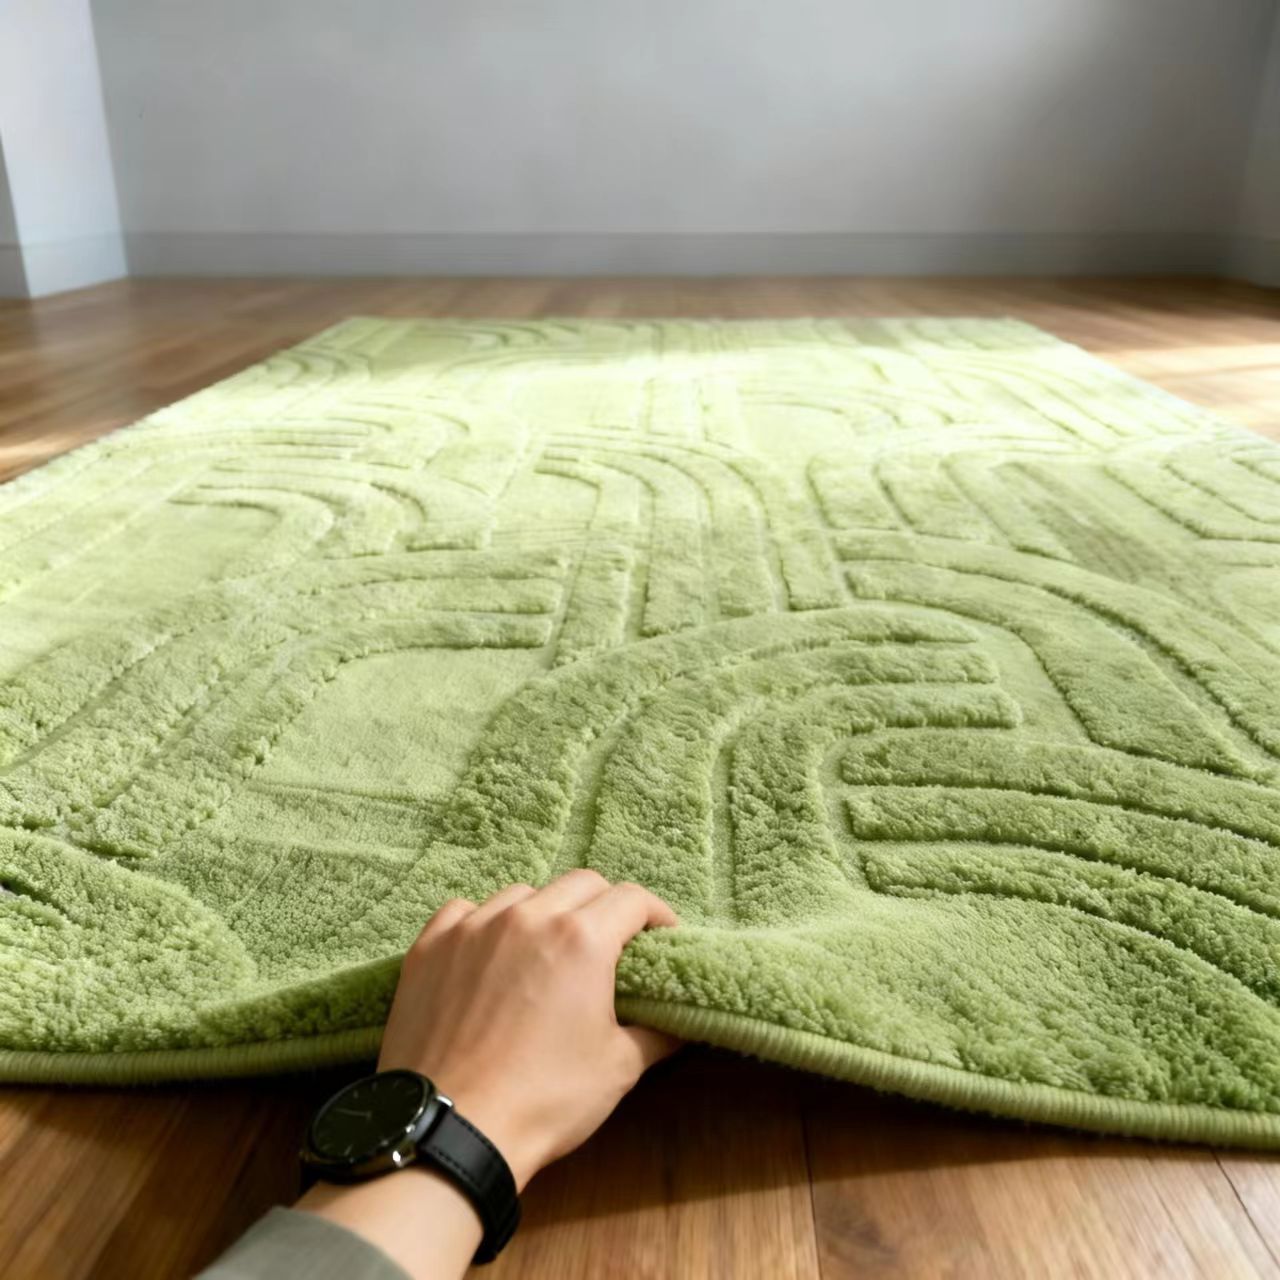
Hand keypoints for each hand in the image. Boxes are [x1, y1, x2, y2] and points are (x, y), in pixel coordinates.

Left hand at [377, 870, 680, 1190]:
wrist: (453, 1128)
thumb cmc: (544, 1100)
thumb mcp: (619, 1069)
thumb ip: (657, 1032)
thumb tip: (680, 1020)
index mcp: (581, 939)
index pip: (632, 899)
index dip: (656, 914)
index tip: (661, 937)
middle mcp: (528, 916)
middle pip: (581, 884)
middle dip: (606, 906)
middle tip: (611, 942)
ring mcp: (473, 926)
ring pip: (523, 894)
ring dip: (546, 912)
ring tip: (547, 949)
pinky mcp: (430, 945)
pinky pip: (465, 911)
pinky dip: (486, 923)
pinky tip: (489, 953)